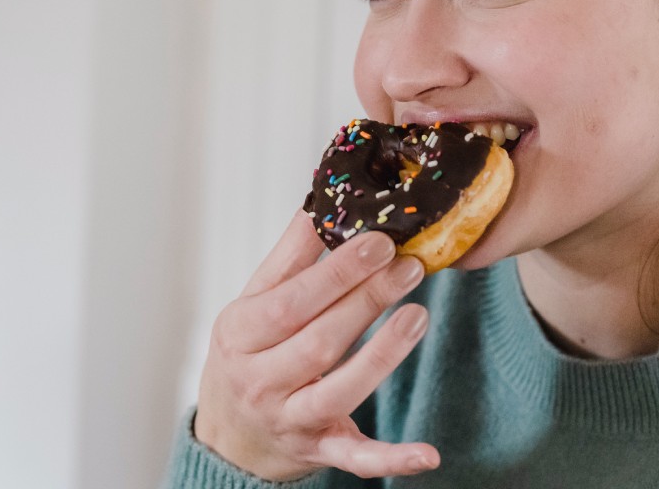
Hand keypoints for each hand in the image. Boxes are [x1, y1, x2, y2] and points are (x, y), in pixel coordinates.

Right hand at [192, 210, 438, 480]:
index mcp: (239, 334)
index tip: (379, 241)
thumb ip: (291, 256)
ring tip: (419, 315)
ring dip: (384, 355)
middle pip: (319, 341)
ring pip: (340, 391)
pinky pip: (356, 458)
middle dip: (367, 301)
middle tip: (410, 265)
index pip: (289, 301)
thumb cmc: (249, 353)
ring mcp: (289, 420)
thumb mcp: (254, 301)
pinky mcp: (319, 450)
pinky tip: (429, 453)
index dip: (337, 272)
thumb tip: (322, 199)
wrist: (230, 435)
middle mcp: (258, 381)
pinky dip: (392, 458)